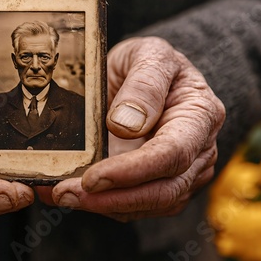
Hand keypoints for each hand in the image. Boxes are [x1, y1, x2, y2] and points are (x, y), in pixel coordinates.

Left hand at [51, 37, 225, 220]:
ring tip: (61, 194)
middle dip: (112, 199)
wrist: (151, 74)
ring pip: (148, 205)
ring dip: (103, 206)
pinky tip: (72, 194)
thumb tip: (126, 125)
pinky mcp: (160, 184)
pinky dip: (102, 204)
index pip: (172, 153)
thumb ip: (144, 83)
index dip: (132, 171)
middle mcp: (198, 151)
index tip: (93, 178)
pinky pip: (135, 204)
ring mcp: (182, 172)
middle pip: (163, 191)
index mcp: (200, 115)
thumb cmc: (151, 61)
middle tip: (66, 193)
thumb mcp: (149, 54)